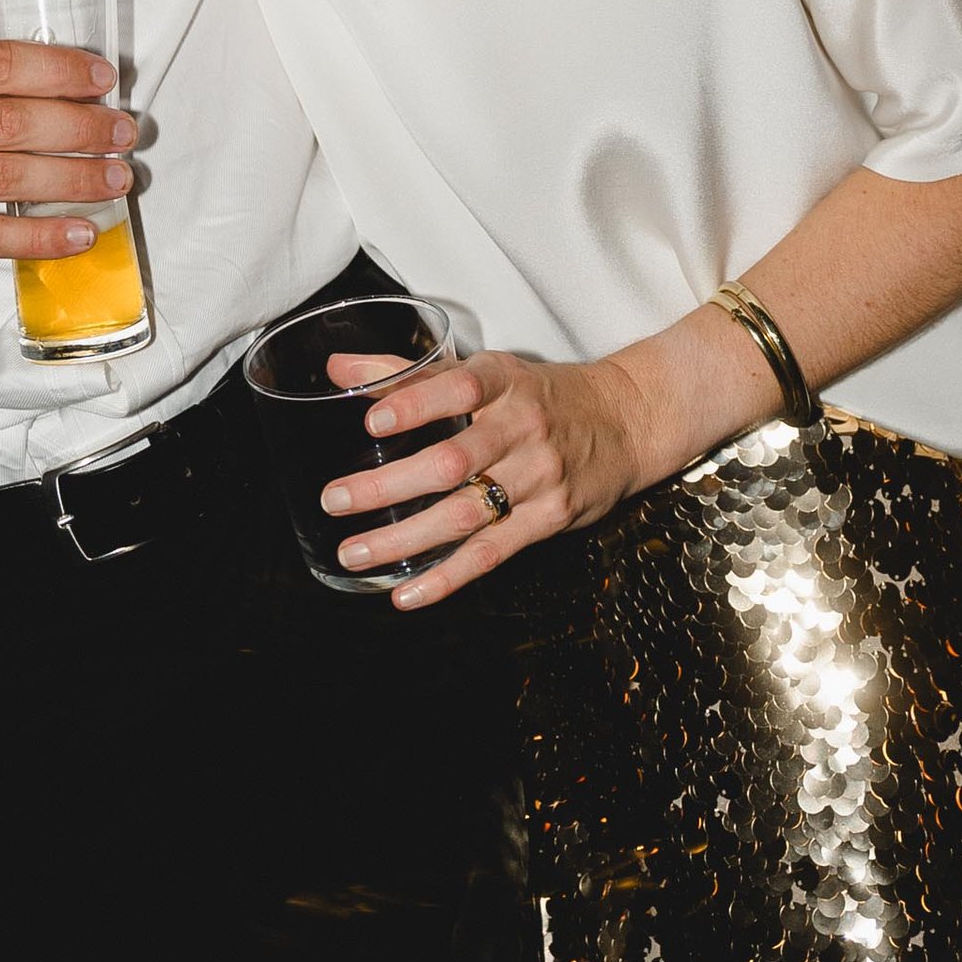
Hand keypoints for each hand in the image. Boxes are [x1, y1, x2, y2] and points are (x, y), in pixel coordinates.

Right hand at [0, 39, 134, 276]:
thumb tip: (55, 87)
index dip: (59, 68)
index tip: (103, 76)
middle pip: (10, 120)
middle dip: (80, 126)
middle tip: (124, 131)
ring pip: (5, 176)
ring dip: (73, 179)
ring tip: (116, 179)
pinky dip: (38, 234)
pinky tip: (78, 232)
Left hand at [318, 347, 649, 607]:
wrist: (626, 421)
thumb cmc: (540, 395)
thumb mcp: (485, 372)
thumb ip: (410, 373)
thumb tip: (338, 368)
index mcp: (502, 381)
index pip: (459, 387)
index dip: (416, 404)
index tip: (372, 422)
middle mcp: (521, 427)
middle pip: (452, 460)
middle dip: (389, 484)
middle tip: (334, 500)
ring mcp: (539, 476)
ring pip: (466, 513)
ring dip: (405, 538)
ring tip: (354, 552)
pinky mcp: (550, 519)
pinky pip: (493, 553)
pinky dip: (448, 577)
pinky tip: (407, 593)